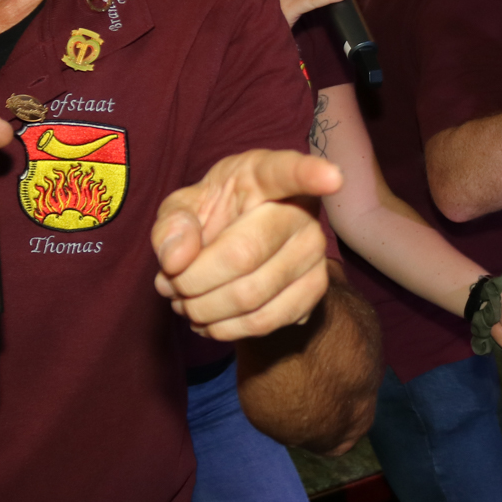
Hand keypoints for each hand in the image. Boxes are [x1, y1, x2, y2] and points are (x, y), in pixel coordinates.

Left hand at [152, 149, 342, 340]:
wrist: (240, 248)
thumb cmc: (213, 216)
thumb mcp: (183, 207)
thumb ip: (172, 224)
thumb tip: (176, 260)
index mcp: (266, 175)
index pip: (290, 172)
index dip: (312, 174)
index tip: (333, 177)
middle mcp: (301, 212)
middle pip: (243, 254)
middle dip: (191, 280)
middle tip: (168, 284)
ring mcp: (314, 252)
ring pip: (250, 295)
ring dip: (202, 309)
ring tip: (183, 302)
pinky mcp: (316, 289)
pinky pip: (265, 321)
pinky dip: (225, 329)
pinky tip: (208, 320)